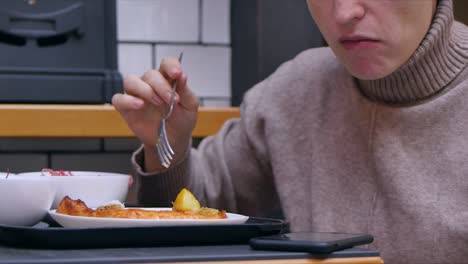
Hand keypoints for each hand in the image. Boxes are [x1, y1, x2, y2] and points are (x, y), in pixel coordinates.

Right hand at [112, 56, 198, 171]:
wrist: (174, 140)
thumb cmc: (182, 120)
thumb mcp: (189, 106)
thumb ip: (185, 91)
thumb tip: (182, 75)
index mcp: (167, 79)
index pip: (166, 63)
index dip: (171, 66)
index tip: (177, 74)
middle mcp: (150, 84)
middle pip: (150, 74)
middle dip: (161, 86)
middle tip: (171, 100)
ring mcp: (137, 95)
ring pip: (131, 81)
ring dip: (144, 90)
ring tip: (157, 102)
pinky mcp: (126, 108)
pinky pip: (119, 99)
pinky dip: (128, 100)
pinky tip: (140, 106)